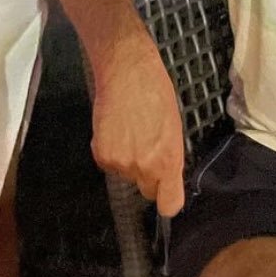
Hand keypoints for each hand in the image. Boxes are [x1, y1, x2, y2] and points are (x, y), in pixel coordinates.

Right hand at [90, 28, 185, 216]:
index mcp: (168, 161)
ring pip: (125, 174)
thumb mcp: (173, 126)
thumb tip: (166, 174)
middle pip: (146, 190)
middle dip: (147, 176)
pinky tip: (115, 128)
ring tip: (129, 129)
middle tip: (145, 148)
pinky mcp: (102, 155)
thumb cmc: (156, 92)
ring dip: (127, 159)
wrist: (126, 71)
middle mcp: (144, 168)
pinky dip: (110, 150)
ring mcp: (121, 164)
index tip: (166, 193)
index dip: (167, 200)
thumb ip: (170, 156)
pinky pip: (108, 163)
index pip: (170, 204)